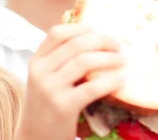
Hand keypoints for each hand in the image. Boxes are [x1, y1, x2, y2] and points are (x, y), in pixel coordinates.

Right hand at [15, 24, 125, 139]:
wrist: (35, 138)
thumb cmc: (46, 107)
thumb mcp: (45, 79)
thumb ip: (60, 60)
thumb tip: (93, 39)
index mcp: (36, 61)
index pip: (57, 33)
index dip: (80, 28)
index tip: (98, 31)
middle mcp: (40, 72)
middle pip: (76, 44)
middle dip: (102, 41)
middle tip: (118, 46)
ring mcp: (50, 89)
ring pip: (85, 62)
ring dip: (109, 58)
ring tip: (122, 60)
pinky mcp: (63, 107)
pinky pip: (92, 87)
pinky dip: (110, 81)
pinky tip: (121, 80)